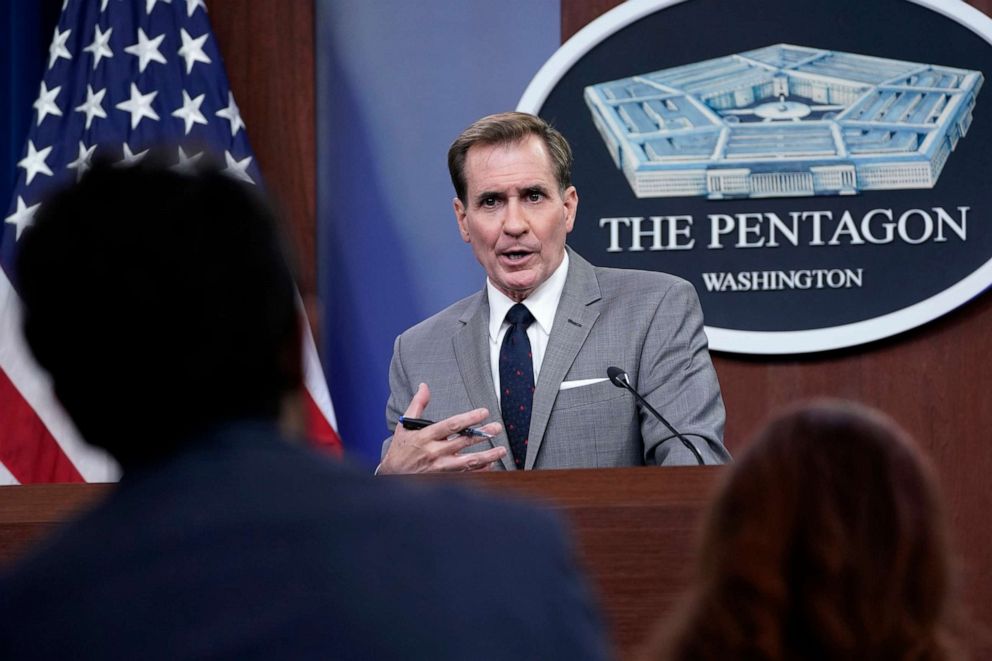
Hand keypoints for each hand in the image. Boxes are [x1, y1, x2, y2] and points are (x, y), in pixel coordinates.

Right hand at [378, 383, 504, 473]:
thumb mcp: (405, 425)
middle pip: (464, 442)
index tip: (484, 412)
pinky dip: (479, 471)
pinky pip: (466, 475)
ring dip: (487, 456)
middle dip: (483, 434)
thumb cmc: (400, 450)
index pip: (451, 425)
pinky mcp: (443, 479)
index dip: (469, 418)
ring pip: (468, 462)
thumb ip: (417, 404)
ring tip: (501, 450)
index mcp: (426, 437)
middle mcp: (434, 452)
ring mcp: (440, 468)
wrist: (391, 476)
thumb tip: (424, 386)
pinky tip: (490, 465)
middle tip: (497, 427)